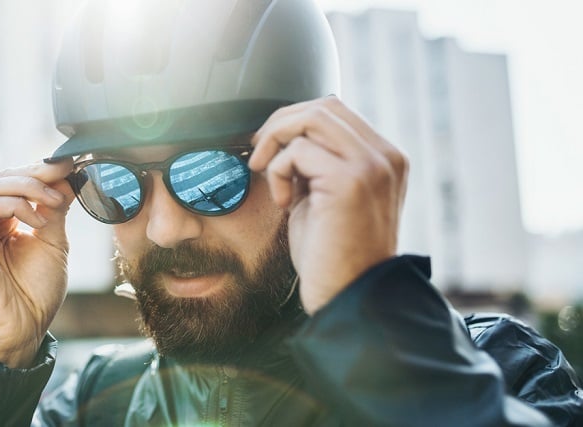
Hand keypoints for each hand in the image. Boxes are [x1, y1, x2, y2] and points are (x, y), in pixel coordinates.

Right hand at [0, 160, 73, 366]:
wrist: (23, 331)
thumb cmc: (35, 294)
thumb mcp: (53, 242)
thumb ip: (54, 209)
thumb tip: (66, 176)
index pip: (12, 182)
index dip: (39, 170)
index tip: (69, 165)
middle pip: (0, 178)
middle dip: (35, 173)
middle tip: (63, 174)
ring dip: (28, 188)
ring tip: (54, 201)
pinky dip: (15, 206)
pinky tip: (37, 221)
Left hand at [249, 96, 407, 314]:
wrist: (348, 298)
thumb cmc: (332, 255)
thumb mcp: (327, 198)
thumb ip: (318, 164)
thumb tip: (286, 137)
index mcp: (384, 159)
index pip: (336, 111)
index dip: (294, 121)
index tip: (269, 148)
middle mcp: (385, 157)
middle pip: (324, 106)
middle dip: (281, 124)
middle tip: (259, 155)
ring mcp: (371, 167)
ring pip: (312, 118)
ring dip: (277, 142)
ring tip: (267, 174)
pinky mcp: (349, 181)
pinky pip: (299, 151)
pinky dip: (278, 172)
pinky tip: (284, 203)